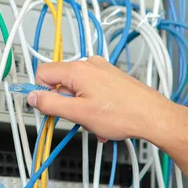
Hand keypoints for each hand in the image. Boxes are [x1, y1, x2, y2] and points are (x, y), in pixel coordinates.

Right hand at [27, 56, 176, 142]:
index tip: (47, 108)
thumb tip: (33, 97)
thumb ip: (50, 104)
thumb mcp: (78, 113)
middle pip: (61, 83)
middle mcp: (89, 64)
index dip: (41, 93)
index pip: (43, 73)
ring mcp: (101, 70)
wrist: (154, 116)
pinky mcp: (110, 78)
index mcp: (77, 70)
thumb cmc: (123, 114)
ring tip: (95, 122)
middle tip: (78, 118)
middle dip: (66, 104)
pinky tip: (103, 120)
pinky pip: (91, 91)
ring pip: (77, 90)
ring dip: (81, 108)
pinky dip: (93, 106)